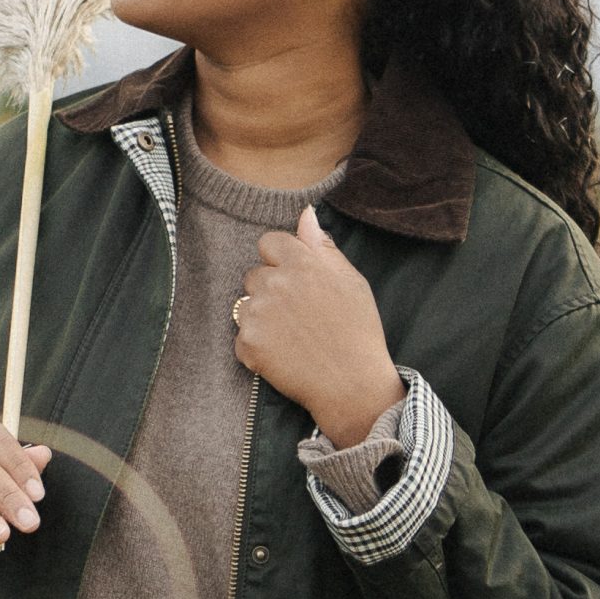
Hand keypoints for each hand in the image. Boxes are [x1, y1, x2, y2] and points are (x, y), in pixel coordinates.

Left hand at [233, 207, 406, 446]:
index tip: (297, 282)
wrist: (352, 384)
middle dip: (270, 290)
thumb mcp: (351, 281)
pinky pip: (242, 337)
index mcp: (302, 263)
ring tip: (291, 337)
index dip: (281, 261)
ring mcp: (258, 313)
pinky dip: (257, 347)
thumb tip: (306, 214)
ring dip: (261, 317)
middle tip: (298, 316)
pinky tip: (283, 355)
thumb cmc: (358, 331)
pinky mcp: (248, 343)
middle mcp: (275, 282)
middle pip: (254, 274)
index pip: (269, 242)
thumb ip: (323, 247)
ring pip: (245, 305)